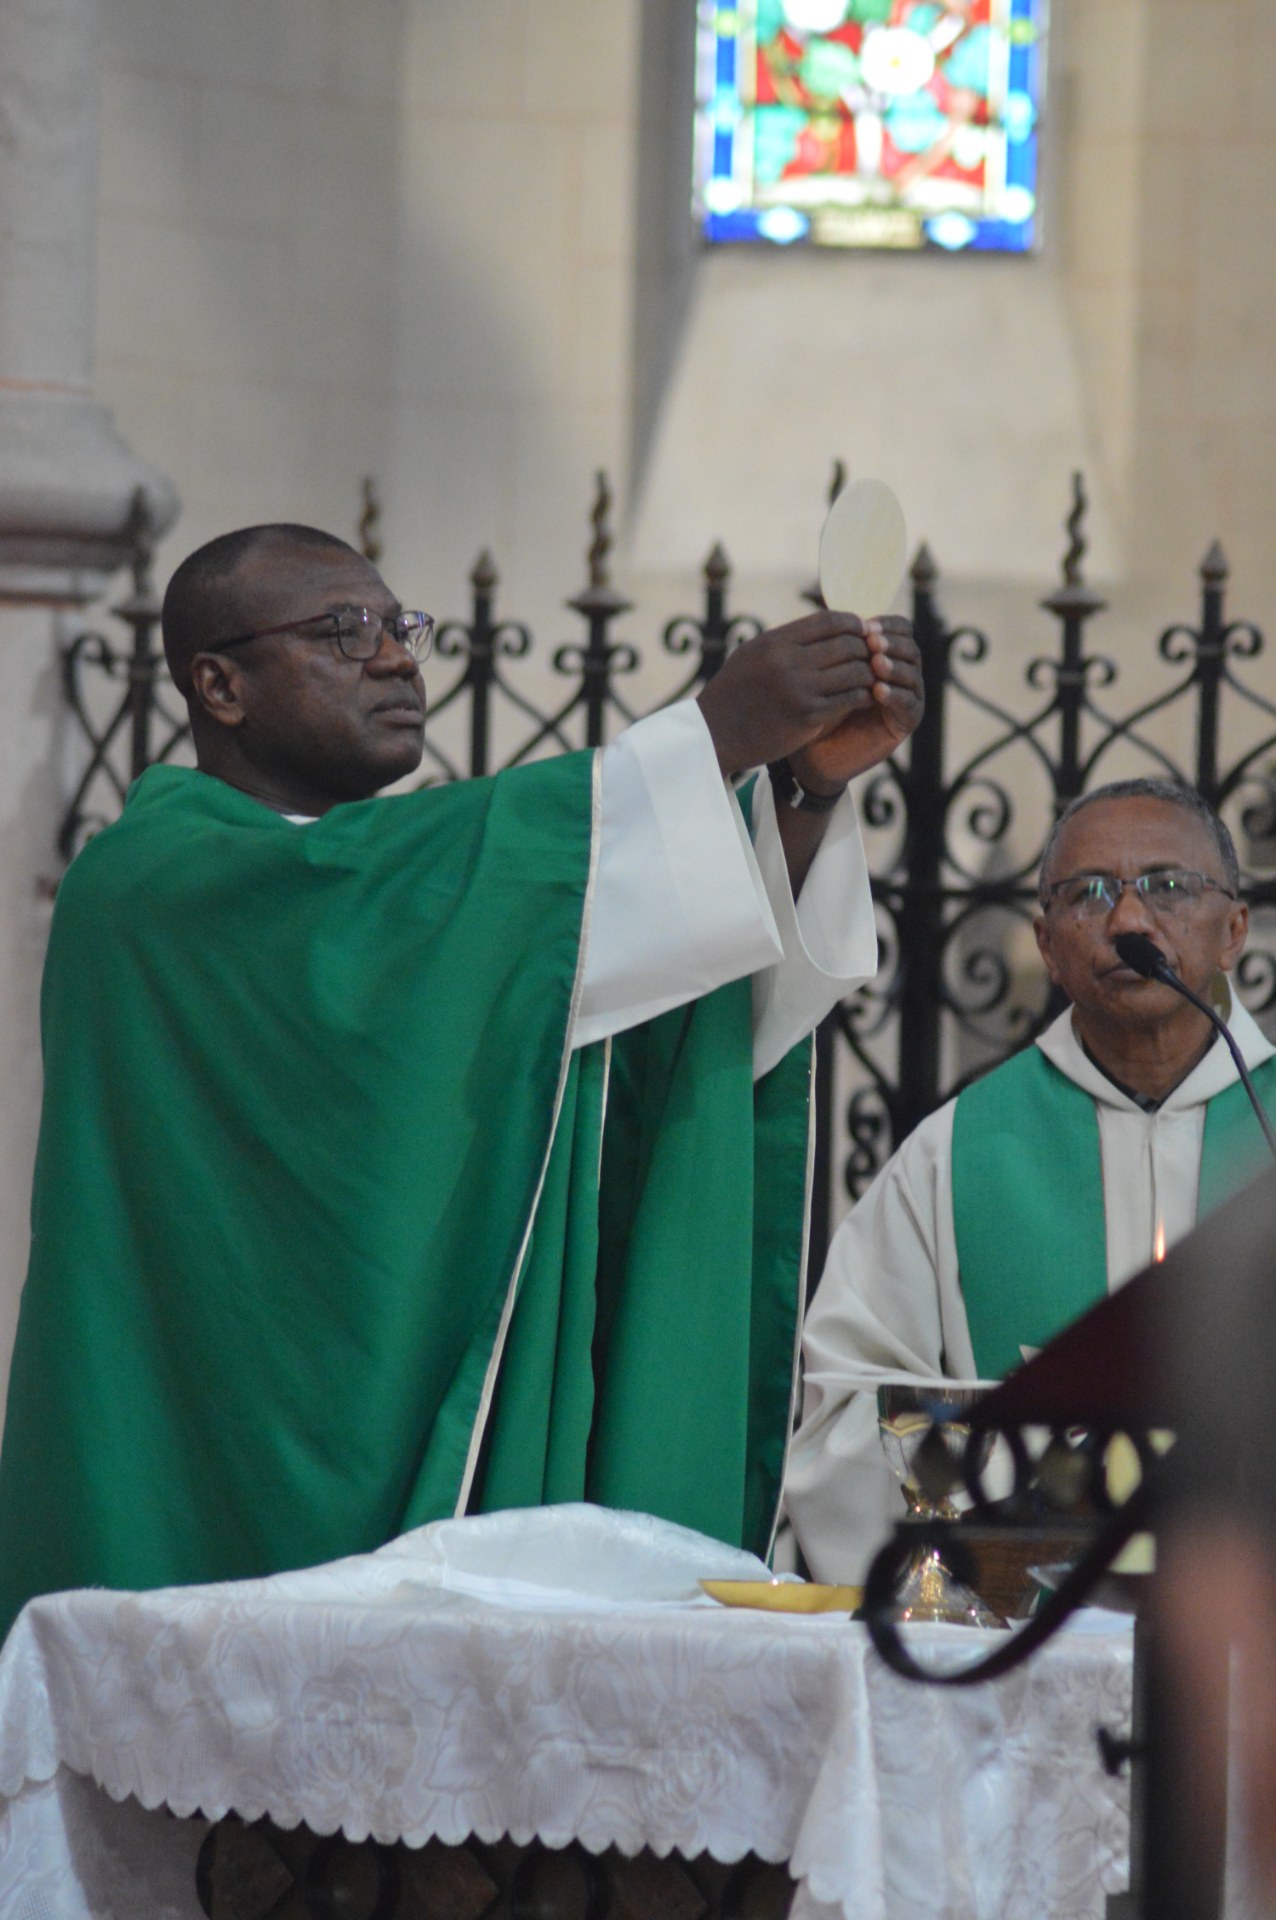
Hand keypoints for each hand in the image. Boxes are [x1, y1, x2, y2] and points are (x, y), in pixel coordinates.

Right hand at [695, 610, 879, 780]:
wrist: (714, 736)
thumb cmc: (733, 695)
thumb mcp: (752, 656)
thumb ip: (784, 642)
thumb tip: (822, 627)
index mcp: (774, 642)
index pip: (828, 621)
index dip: (852, 623)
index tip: (861, 631)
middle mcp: (787, 662)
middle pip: (846, 644)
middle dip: (866, 648)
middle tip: (875, 655)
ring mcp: (799, 690)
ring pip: (855, 671)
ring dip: (870, 673)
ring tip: (872, 677)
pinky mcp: (808, 717)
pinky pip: (850, 699)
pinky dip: (863, 696)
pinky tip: (866, 697)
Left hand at [788, 616, 921, 792]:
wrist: (813, 751)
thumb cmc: (814, 704)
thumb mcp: (821, 668)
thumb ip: (832, 641)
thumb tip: (826, 601)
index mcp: (885, 653)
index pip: (899, 628)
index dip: (886, 625)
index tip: (865, 626)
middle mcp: (900, 672)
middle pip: (910, 647)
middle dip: (892, 643)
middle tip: (872, 643)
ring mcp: (906, 697)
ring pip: (913, 673)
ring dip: (895, 666)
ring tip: (876, 664)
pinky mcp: (906, 722)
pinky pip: (910, 704)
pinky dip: (896, 695)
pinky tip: (878, 692)